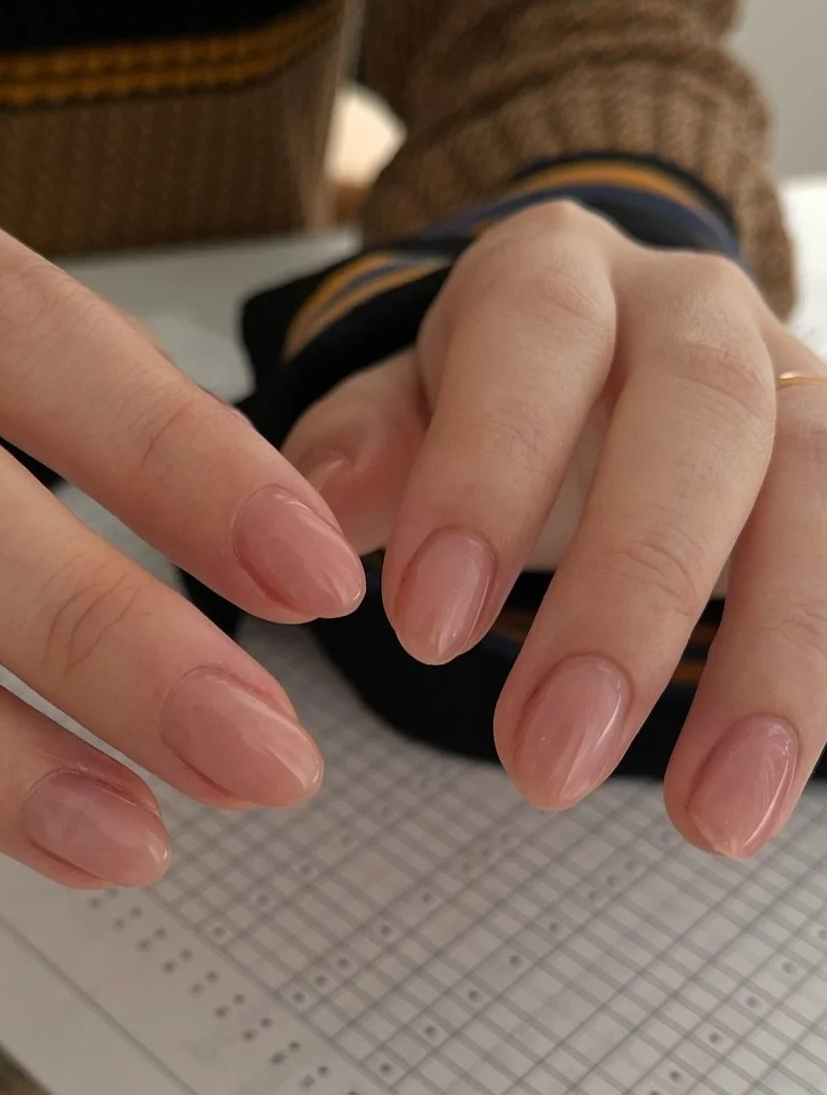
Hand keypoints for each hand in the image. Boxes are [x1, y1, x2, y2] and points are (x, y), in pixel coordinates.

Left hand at [282, 200, 826, 858]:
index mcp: (557, 274)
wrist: (622, 351)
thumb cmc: (499, 396)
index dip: (490, 473)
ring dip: (781, 664)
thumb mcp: (410, 400)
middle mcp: (696, 310)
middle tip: (549, 760)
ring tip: (718, 820)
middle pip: (704, 416)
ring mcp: (800, 381)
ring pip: (824, 489)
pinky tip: (799, 776)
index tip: (425, 631)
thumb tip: (318, 508)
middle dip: (632, 593)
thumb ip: (364, 444)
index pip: (534, 341)